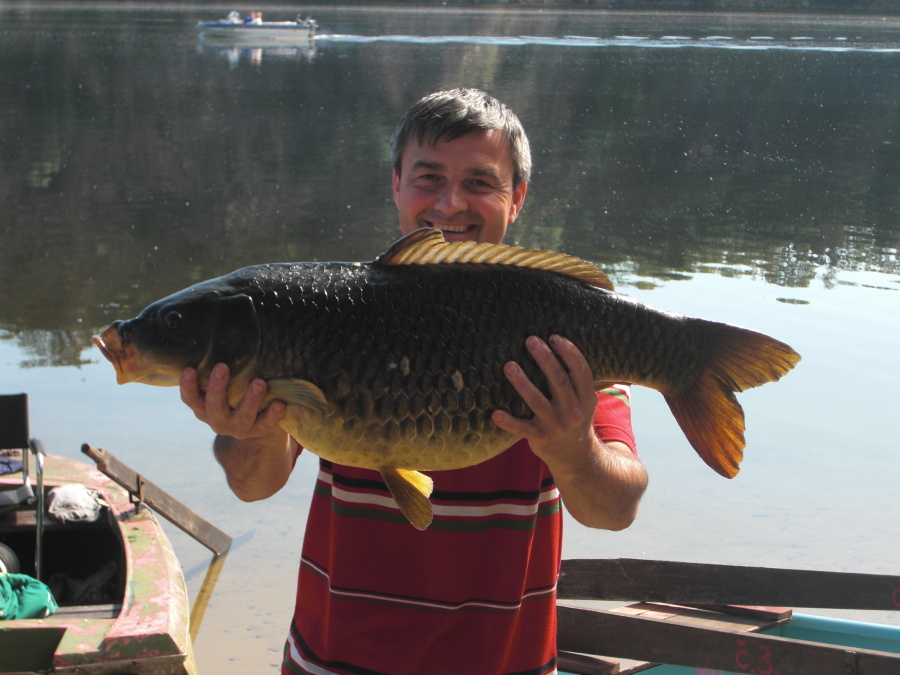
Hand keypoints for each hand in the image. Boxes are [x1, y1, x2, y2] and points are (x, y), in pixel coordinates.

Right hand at [179, 363, 286, 440]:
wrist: (254, 425)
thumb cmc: (232, 395)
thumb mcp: (222, 387)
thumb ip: (218, 372)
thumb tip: (219, 338)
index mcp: (203, 408)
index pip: (190, 398)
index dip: (187, 386)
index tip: (189, 369)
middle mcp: (217, 420)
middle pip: (214, 406)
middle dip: (217, 387)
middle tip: (222, 367)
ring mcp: (237, 428)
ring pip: (242, 417)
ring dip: (250, 400)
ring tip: (259, 383)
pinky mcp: (257, 432)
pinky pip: (265, 425)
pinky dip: (272, 415)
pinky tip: (279, 403)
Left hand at [492, 335, 646, 529]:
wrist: (578, 459)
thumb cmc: (576, 420)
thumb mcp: (585, 402)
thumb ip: (576, 381)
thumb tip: (560, 347)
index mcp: (586, 399)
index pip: (581, 372)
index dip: (569, 353)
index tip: (554, 337)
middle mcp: (573, 411)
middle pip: (558, 381)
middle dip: (544, 359)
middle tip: (530, 340)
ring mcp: (556, 426)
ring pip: (537, 401)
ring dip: (522, 383)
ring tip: (509, 366)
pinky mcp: (540, 439)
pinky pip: (522, 429)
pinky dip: (508, 422)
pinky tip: (494, 413)